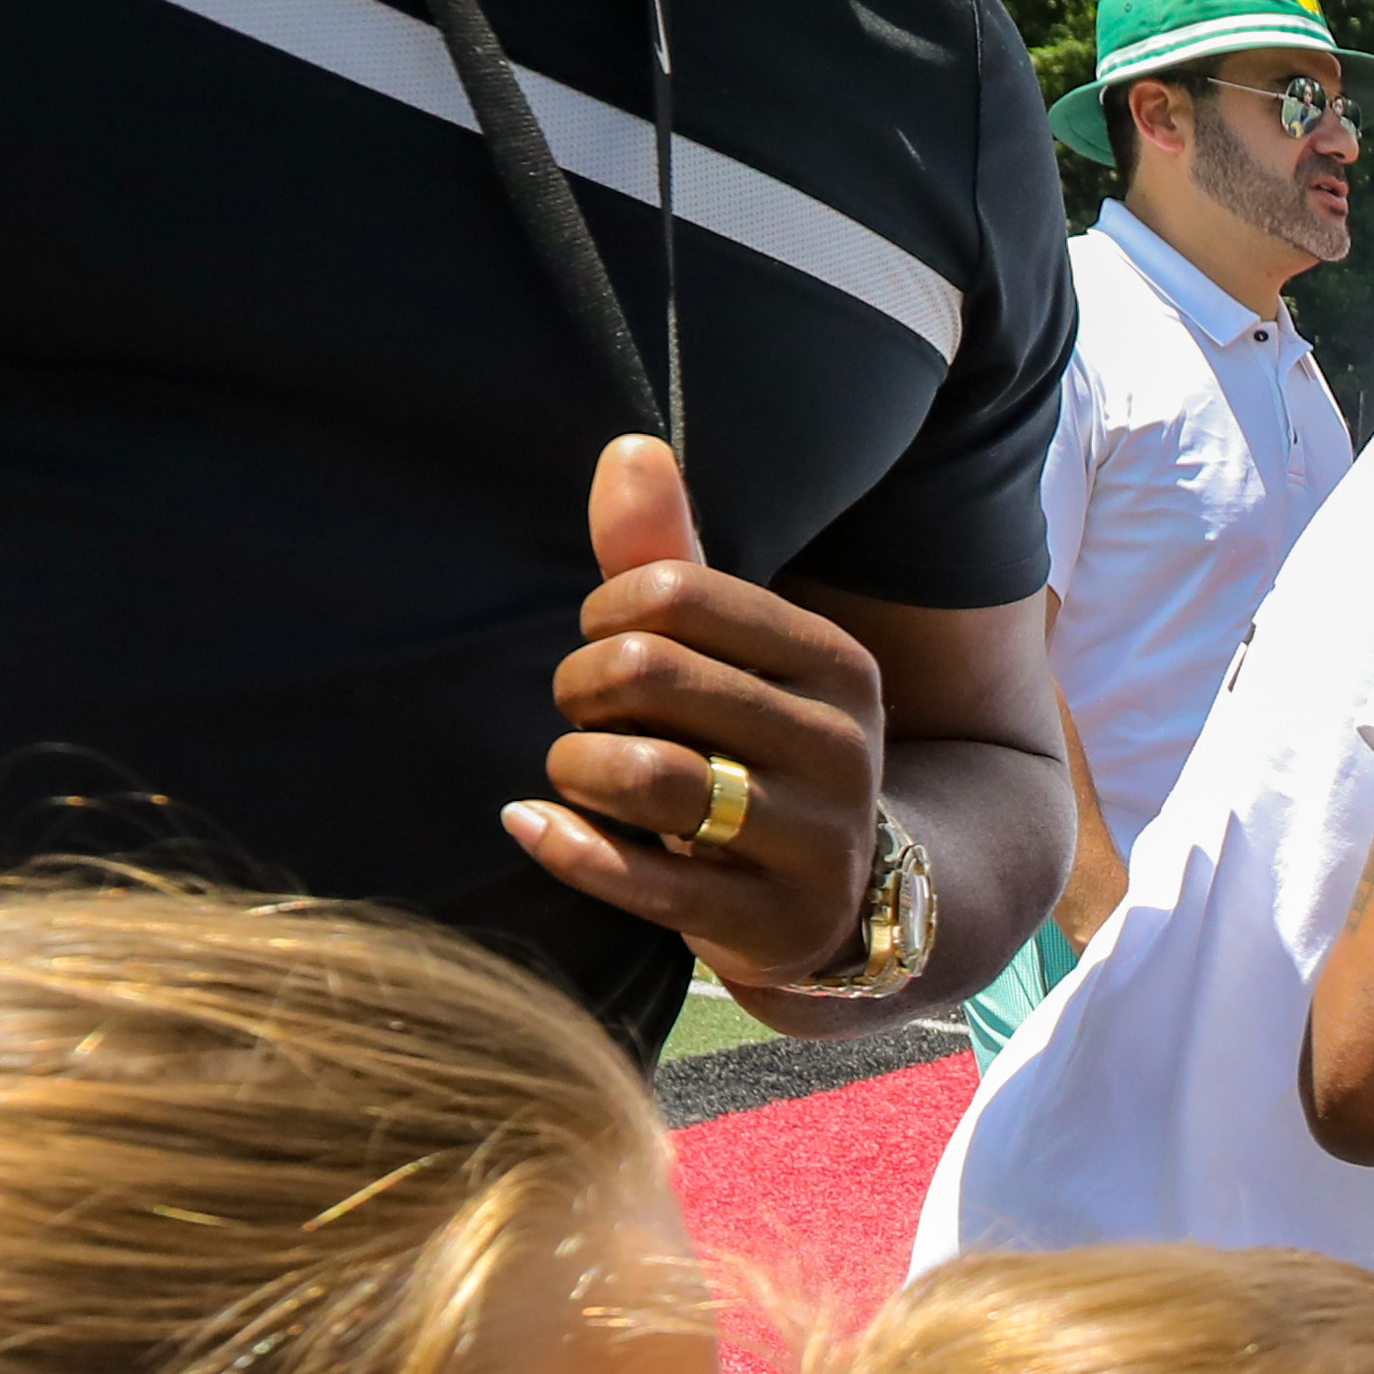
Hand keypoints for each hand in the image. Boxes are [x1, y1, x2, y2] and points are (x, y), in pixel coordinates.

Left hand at [504, 433, 890, 995]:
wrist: (835, 899)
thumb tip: (629, 449)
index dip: (603, 614)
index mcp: (834, 660)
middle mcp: (841, 744)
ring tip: (572, 770)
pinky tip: (531, 824)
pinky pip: (645, 883)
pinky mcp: (778, 925)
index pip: (674, 594)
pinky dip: (567, 847)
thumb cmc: (752, 750)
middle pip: (651, 675)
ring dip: (576, 767)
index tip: (601, 643)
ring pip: (651, 776)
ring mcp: (817, 841)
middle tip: (581, 712)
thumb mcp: (729, 656)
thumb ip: (669, 557)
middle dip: (582, 690)